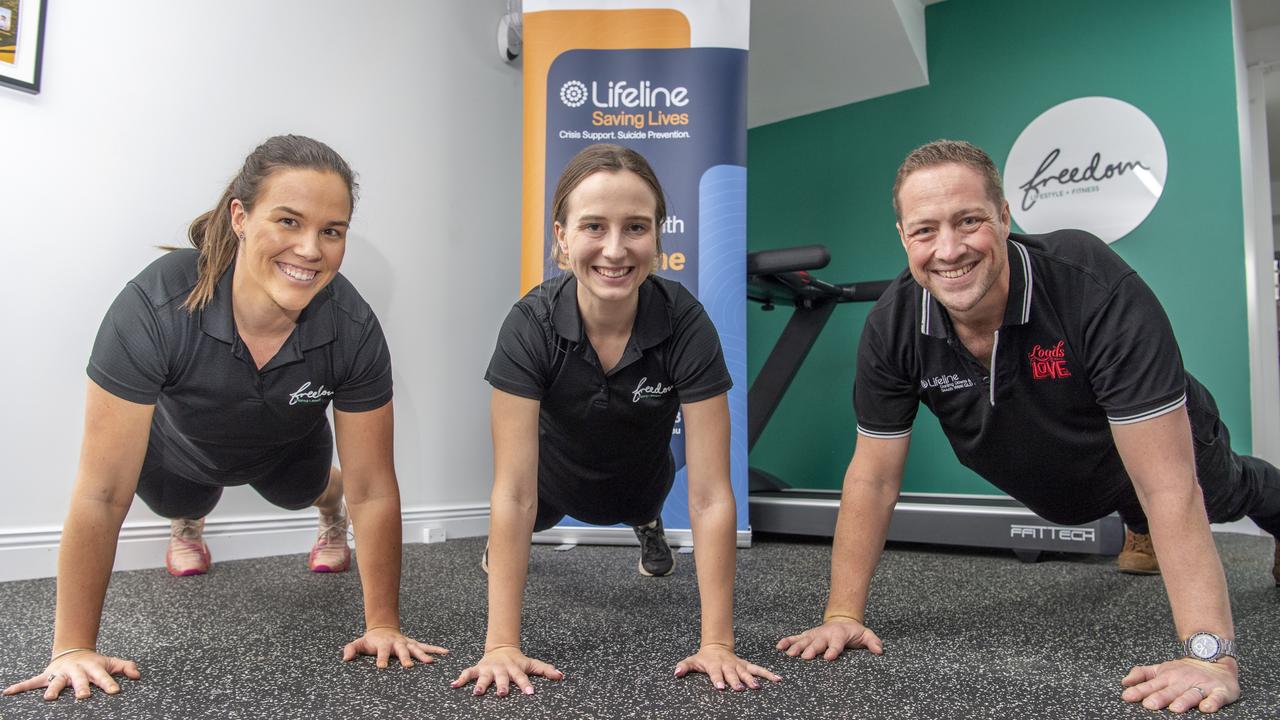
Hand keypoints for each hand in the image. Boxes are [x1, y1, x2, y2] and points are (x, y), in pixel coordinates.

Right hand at [2, 649, 140, 700]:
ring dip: (53, 689)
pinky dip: (20, 687)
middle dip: (81, 688)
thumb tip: (137, 675)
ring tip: (48, 699)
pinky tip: (8, 692)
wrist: (74, 651)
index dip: (109, 683)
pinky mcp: (47, 676)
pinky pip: (32, 682)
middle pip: (79, 680)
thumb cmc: (94, 662)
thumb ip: (125, 667)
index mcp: (92, 668)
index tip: (115, 691)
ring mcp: (60, 673)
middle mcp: (76, 671)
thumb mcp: (111, 662)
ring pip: (56, 682)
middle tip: (83, 697)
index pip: (103, 676)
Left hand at [341, 627, 448, 667]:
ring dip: (424, 654)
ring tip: (431, 662)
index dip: (381, 659)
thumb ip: (351, 649)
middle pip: (402, 650)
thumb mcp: (358, 643)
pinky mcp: (414, 644)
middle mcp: (397, 643)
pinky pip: (426, 646)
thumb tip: (345, 658)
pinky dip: (436, 649)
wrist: (383, 629)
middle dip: (405, 658)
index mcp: (383, 644)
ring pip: (416, 648)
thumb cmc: (370, 641)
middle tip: (409, 666)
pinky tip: (446, 652)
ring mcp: (406, 643)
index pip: (382, 652)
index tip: (381, 667)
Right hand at [451, 645, 563, 696]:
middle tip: (502, 694)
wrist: (501, 648)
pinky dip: (461, 678)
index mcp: (515, 669)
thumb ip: (546, 670)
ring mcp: (488, 669)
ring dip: (481, 685)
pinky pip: (468, 673)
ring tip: (477, 693)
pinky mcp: (478, 668)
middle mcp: (501, 670)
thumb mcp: (531, 663)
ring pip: (484, 677)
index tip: (530, 692)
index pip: (522, 677)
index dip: (526, 685)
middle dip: (502, 686)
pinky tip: (454, 685)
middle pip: (502, 679)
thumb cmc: (518, 660)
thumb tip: (561, 676)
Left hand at [673, 644, 780, 690]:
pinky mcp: (746, 665)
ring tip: (757, 687)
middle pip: (732, 673)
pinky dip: (768, 674)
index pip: (715, 673)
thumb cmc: (704, 658)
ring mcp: (738, 665)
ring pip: (746, 671)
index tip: (721, 687)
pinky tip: (777, 679)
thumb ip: (684, 667)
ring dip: (752, 679)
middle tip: (740, 688)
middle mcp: (727, 665)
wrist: (716, 647)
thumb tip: (676, 673)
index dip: (718, 679)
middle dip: (736, 681)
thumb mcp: (692, 661)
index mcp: (714, 665)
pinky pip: (758, 669)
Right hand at [776, 618, 883, 660]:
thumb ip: (873, 642)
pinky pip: (795, 638)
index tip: (829, 657)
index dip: (833, 650)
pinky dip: (787, 641)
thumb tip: (879, 651)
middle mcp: (825, 634)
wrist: (842, 620)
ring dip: (797, 647)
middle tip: (805, 657)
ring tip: (790, 654)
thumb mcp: (866, 635)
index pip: (836, 644)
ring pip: (804, 640)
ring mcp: (814, 635)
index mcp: (839, 635)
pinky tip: (779, 647)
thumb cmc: (854, 632)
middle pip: (817, 643)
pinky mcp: (807, 635)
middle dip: (811, 649)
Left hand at [1122, 657, 1239, 713]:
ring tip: (1174, 708)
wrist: (1213, 658)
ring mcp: (1201, 686)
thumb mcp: (1160, 669)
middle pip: (1170, 691)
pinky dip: (1212, 702)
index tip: (1128, 696)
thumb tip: (1124, 682)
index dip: (1139, 691)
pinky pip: (1216, 698)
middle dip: (1159, 697)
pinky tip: (1206, 708)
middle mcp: (1183, 681)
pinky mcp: (1219, 691)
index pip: (1150, 685)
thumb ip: (1142, 674)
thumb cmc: (1183, 670)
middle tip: (1149, 704)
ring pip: (1191, 694)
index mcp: (1167, 678)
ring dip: (1183, 701)